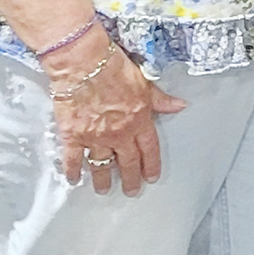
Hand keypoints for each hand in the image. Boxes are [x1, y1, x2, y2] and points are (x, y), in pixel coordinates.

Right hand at [48, 37, 186, 196]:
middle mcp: (119, 134)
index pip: (150, 149)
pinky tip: (73, 180)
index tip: (151, 178)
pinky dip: (73, 171)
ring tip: (104, 190)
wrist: (83, 63)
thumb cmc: (115, 68)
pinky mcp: (72, 135)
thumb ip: (160, 100)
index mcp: (139, 121)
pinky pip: (73, 158)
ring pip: (101, 165)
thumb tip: (181, 105)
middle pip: (128, 162)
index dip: (151, 165)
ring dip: (103, 179)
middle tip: (131, 191)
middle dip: (130, 179)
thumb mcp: (145, 82)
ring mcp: (95, 137)